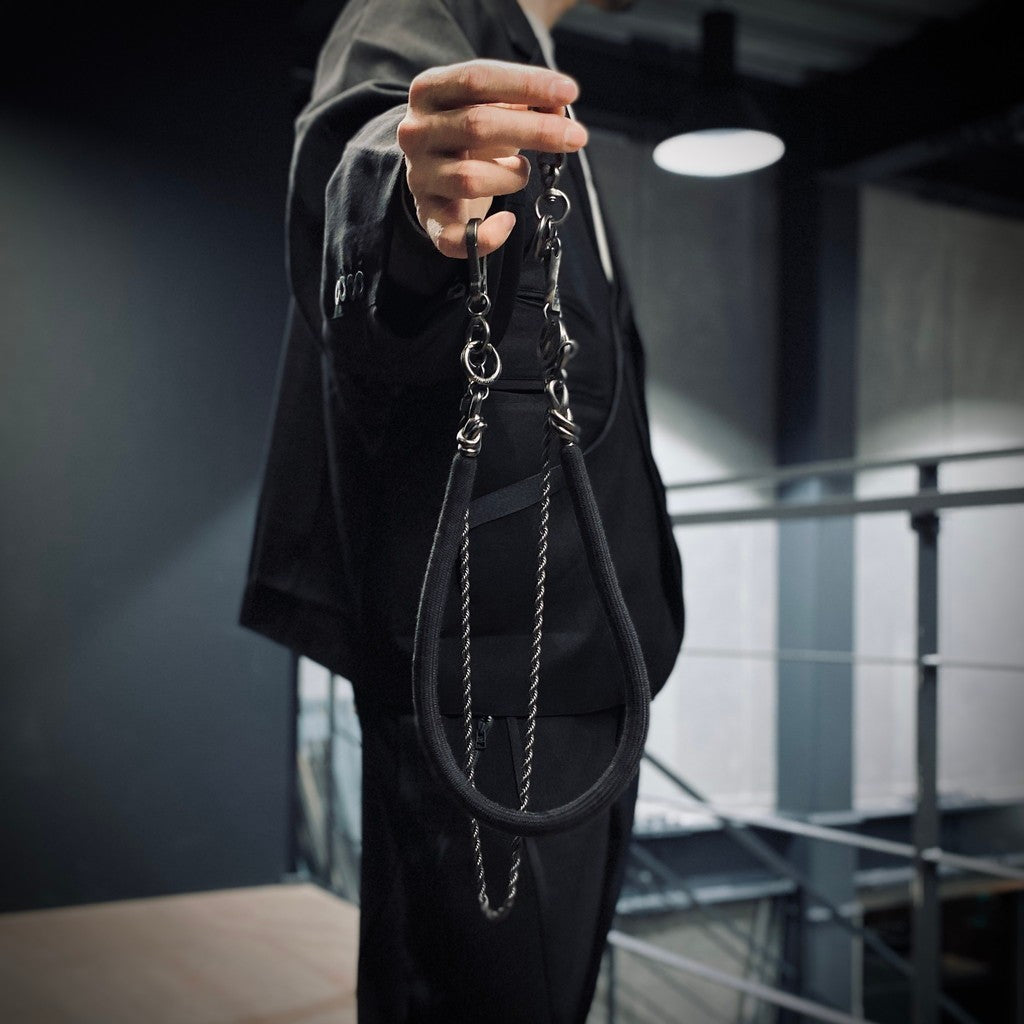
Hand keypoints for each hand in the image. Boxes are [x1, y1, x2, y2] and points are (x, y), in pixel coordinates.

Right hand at [397, 59, 586, 258]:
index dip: (525, 84)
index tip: (569, 91)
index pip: (476, 80)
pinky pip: (455, 237)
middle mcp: (417, 132)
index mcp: (429, 92)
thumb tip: (559, 103)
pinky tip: (507, 223)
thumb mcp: (496, 107)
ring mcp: (420, 177)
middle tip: (576, 136)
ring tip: (523, 172)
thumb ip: (526, 101)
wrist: (436, 170)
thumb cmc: (472, 134)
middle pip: (477, 126)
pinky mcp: (428, 218)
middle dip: (535, 130)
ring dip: (513, 177)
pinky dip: (488, 236)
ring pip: (470, 179)